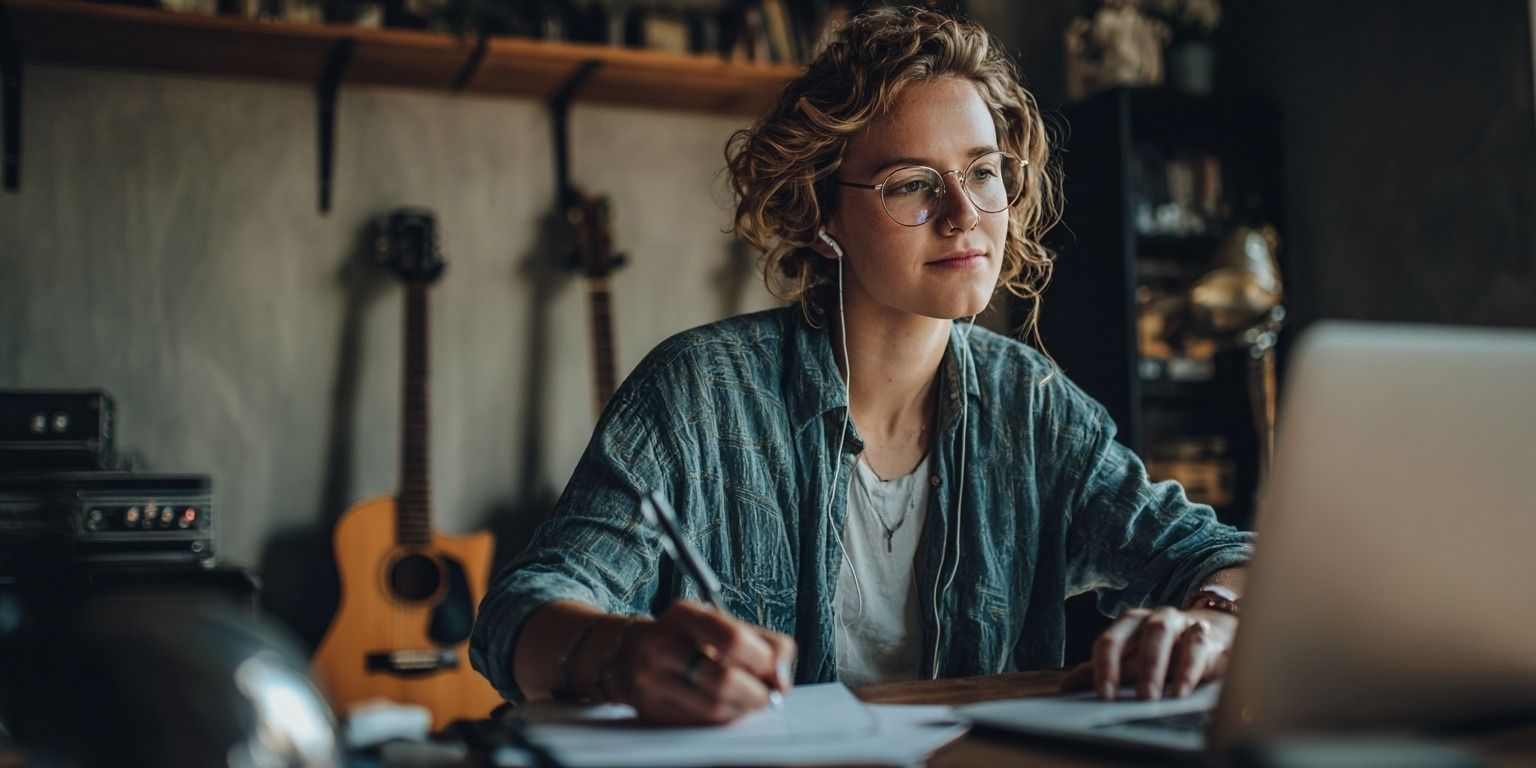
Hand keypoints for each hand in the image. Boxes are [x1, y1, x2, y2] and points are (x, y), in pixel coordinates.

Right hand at [609, 600, 795, 724]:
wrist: (627, 657)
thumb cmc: (688, 639)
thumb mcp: (721, 625)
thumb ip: (763, 643)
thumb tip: (783, 679)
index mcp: (682, 615)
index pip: (732, 638)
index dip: (762, 659)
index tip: (773, 668)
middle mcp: (659, 645)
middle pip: (723, 679)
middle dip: (756, 692)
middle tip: (766, 694)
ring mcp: (651, 681)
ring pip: (714, 707)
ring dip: (743, 709)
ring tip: (748, 700)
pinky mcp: (650, 711)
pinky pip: (701, 723)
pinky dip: (724, 719)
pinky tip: (727, 708)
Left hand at [1060, 607, 1235, 700]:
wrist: (1213, 634)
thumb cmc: (1164, 650)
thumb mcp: (1132, 660)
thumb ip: (1102, 671)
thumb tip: (1065, 686)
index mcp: (1130, 624)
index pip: (1109, 641)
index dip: (1102, 667)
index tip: (1102, 695)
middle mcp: (1152, 619)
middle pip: (1132, 632)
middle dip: (1123, 664)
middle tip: (1119, 698)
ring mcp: (1180, 623)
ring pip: (1162, 632)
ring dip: (1153, 664)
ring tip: (1148, 697)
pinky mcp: (1207, 636)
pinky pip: (1196, 646)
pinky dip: (1187, 670)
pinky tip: (1180, 693)